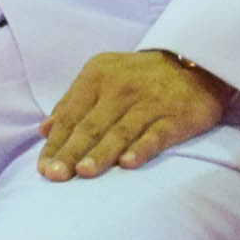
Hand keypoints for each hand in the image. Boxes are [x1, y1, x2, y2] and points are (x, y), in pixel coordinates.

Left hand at [37, 48, 226, 178]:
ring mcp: (150, 102)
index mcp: (97, 76)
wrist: (197, 62)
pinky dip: (141, 149)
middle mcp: (121, 87)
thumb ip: (73, 103)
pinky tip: (128, 164)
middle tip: (55, 176)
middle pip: (91, 126)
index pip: (70, 115)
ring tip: (83, 172)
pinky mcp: (176, 116)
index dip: (55, 143)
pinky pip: (156, 135)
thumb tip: (45, 130)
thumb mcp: (103, 78)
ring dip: (101, 153)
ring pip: (120, 132)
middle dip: (70, 152)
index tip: (43, 169)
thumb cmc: (140, 77)